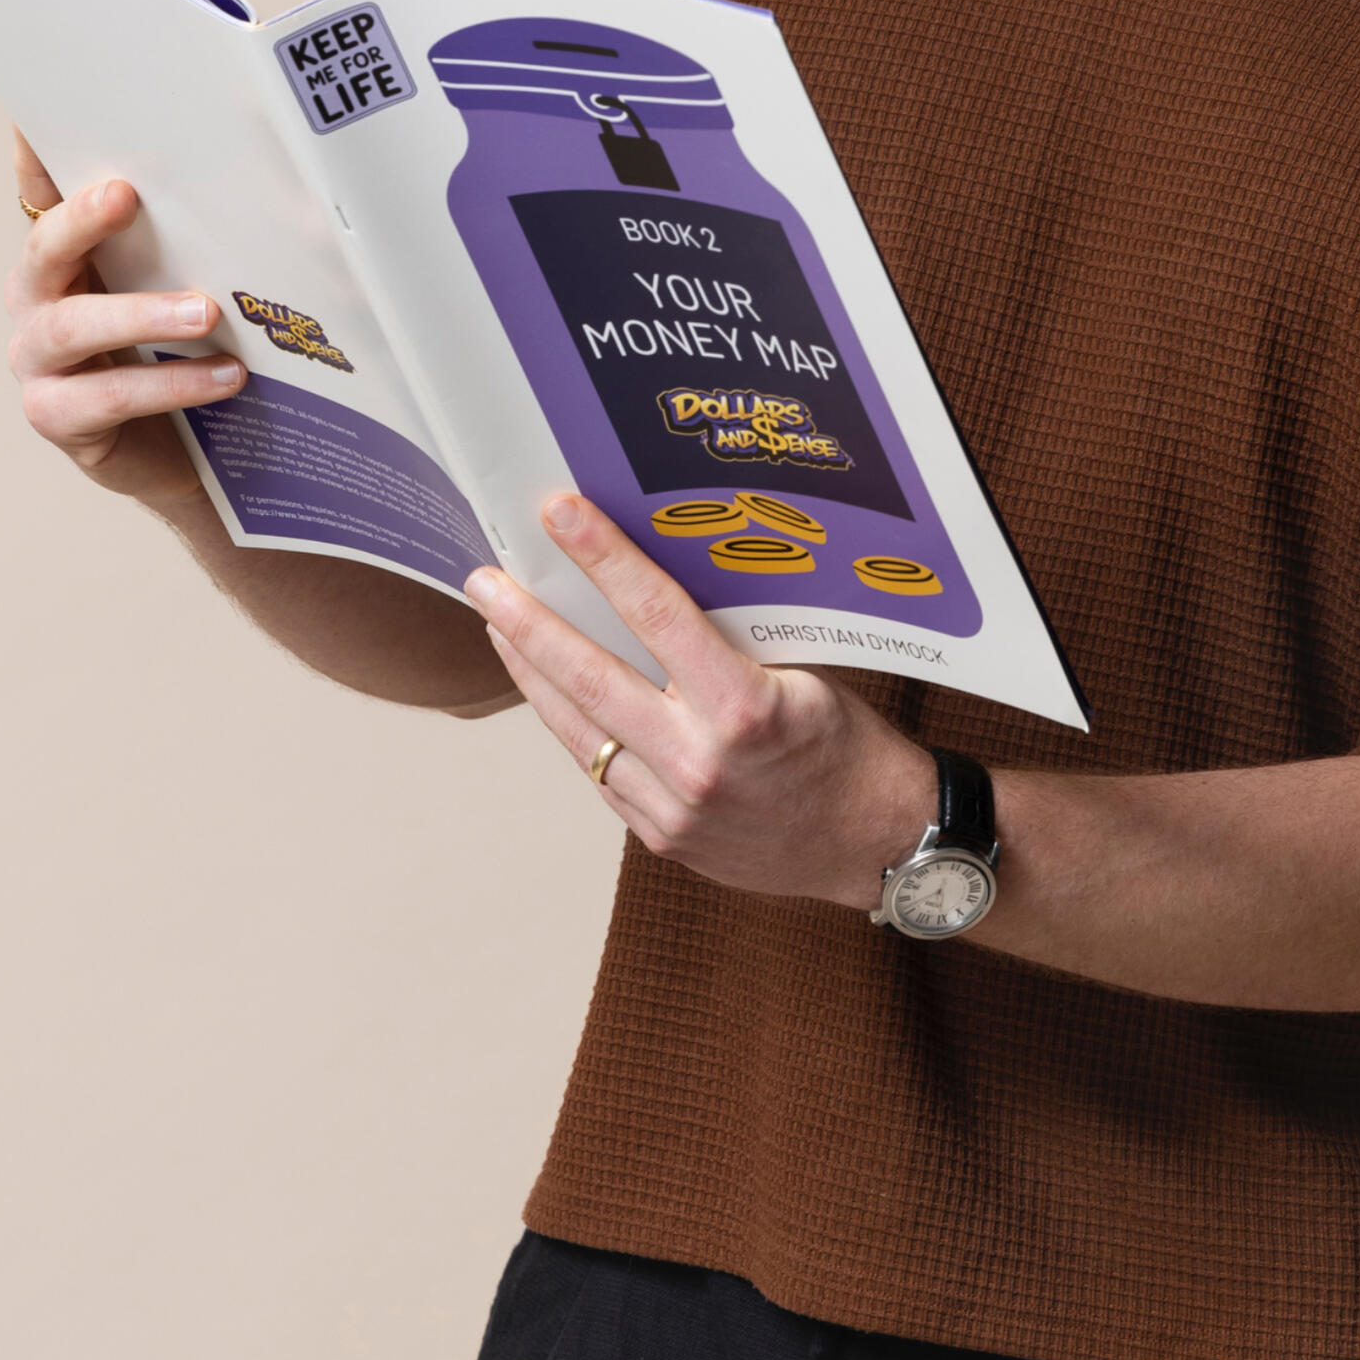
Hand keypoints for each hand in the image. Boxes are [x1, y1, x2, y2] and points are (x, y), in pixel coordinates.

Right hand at [5, 135, 247, 501]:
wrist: (187, 456)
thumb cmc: (186, 354)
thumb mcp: (193, 285)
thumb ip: (204, 242)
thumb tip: (289, 191)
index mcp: (67, 254)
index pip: (44, 192)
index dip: (35, 152)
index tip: (39, 111)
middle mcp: (38, 297)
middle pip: (44, 249)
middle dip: (81, 220)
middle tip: (124, 195)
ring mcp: (39, 359)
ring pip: (72, 327)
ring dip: (141, 315)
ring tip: (205, 314)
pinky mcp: (58, 416)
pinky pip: (107, 397)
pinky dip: (170, 385)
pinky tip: (224, 378)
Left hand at [465, 494, 933, 908]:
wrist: (875, 844)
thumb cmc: (849, 749)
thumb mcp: (804, 675)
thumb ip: (730, 643)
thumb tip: (656, 590)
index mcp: (746, 709)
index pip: (657, 616)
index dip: (603, 559)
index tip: (560, 514)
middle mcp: (700, 761)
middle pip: (590, 678)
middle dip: (527, 622)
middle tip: (484, 580)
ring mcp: (674, 807)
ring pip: (579, 730)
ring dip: (533, 675)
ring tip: (499, 627)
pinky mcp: (662, 836)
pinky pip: (601, 771)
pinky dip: (573, 727)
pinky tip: (552, 693)